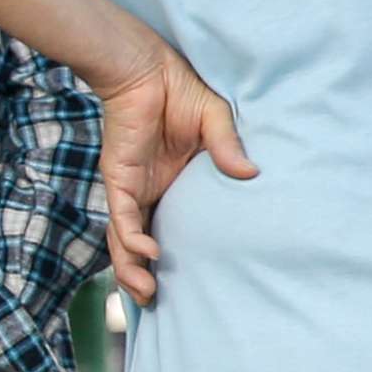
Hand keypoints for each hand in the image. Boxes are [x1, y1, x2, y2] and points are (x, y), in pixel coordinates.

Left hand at [96, 52, 251, 302]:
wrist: (145, 67)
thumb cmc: (179, 92)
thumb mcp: (214, 123)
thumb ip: (228, 149)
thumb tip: (251, 175)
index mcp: (170, 186)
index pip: (167, 229)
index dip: (171, 258)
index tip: (185, 285)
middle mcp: (148, 192)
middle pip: (139, 244)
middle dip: (142, 276)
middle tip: (155, 304)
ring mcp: (131, 187)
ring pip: (123, 239)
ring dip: (131, 268)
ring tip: (147, 294)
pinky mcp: (119, 177)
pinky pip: (122, 215)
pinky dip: (130, 237)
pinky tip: (146, 253)